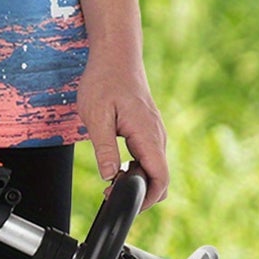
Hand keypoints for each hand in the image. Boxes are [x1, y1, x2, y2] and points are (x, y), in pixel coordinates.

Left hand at [76, 46, 168, 208]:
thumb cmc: (105, 79)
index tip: (127, 204)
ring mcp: (156, 134)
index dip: (147, 199)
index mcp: (148, 136)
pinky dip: (139, 169)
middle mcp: (158, 137)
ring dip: (139, 181)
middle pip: (161, 180)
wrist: (117, 54)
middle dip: (142, 194)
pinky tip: (120, 166)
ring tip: (112, 179)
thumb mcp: (97, 116)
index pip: (160, 179)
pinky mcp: (150, 132)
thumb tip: (110, 176)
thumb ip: (105, 149)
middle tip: (113, 193)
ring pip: (156, 170)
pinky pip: (151, 159)